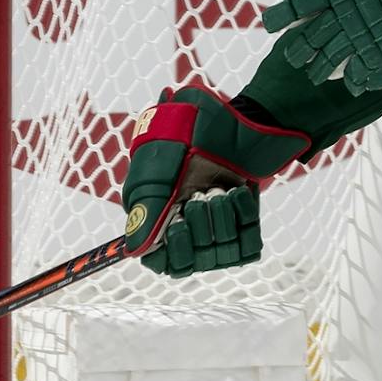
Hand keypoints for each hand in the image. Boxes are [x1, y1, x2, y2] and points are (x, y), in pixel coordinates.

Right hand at [119, 86, 304, 265]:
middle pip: (191, 261)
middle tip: (200, 196)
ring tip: (221, 190)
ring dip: (222, 220)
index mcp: (158, 216)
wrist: (235, 119)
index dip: (170, 251)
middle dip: (199, 229)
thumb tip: (134, 249)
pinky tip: (238, 191)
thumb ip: (145, 208)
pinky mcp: (244, 224)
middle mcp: (187, 226)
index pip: (159, 261)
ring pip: (219, 255)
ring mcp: (216, 226)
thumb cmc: (190, 137)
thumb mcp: (159, 169)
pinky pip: (248, 246)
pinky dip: (244, 218)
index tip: (178, 224)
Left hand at [264, 0, 381, 94]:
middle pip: (312, 36)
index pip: (299, 4)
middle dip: (300, 50)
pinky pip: (368, 68)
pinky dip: (361, 78)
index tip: (269, 24)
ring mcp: (368, 29)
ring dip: (324, 68)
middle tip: (295, 58)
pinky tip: (355, 85)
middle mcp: (346, 8)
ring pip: (335, 56)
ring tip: (318, 77)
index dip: (282, 17)